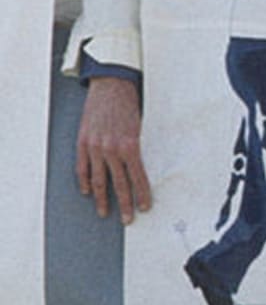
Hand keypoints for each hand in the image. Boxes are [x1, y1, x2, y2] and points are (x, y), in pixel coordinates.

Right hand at [75, 77, 150, 223]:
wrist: (111, 85)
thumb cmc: (130, 104)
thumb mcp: (142, 126)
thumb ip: (140, 148)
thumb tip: (144, 169)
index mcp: (130, 145)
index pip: (138, 177)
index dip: (142, 194)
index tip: (145, 207)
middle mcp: (111, 149)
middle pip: (119, 183)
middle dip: (124, 203)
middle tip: (128, 219)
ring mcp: (95, 147)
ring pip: (98, 180)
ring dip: (102, 198)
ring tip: (105, 212)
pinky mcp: (83, 142)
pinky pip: (82, 167)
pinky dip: (85, 181)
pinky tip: (87, 191)